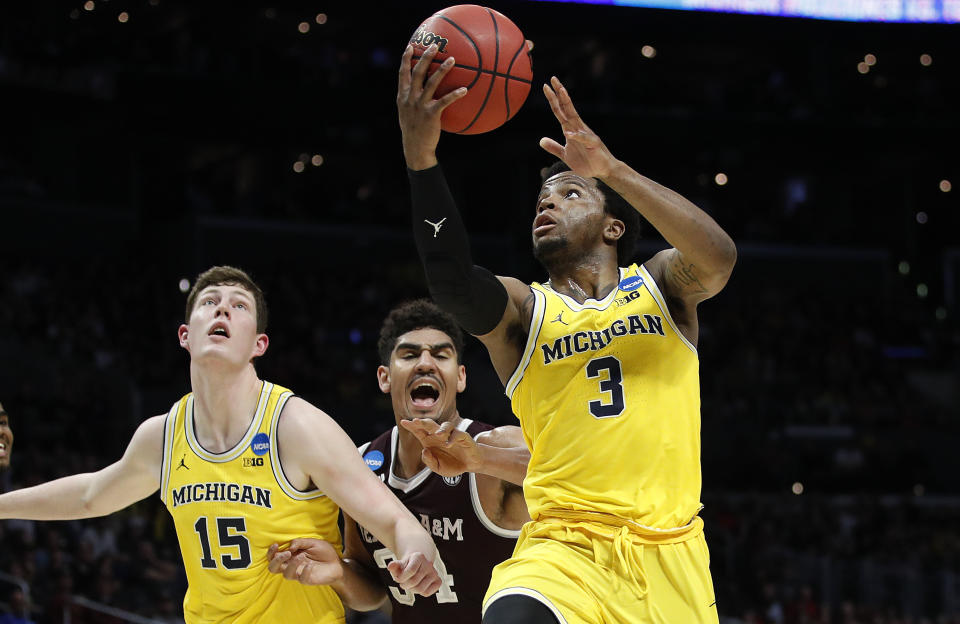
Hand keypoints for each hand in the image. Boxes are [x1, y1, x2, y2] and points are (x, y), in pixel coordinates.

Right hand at [267, 539, 343, 585]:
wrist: (337, 563)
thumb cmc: (324, 552)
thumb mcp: (313, 542)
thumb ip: (300, 542)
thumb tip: (289, 546)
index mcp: (290, 555)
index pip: (273, 556)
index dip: (271, 552)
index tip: (276, 545)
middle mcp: (291, 565)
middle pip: (273, 568)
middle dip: (276, 560)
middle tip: (287, 553)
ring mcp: (298, 573)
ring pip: (286, 574)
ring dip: (292, 564)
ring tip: (302, 556)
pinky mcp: (306, 580)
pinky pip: (301, 578)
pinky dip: (305, 571)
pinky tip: (311, 566)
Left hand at [387, 552, 441, 596]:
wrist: (418, 563)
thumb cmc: (406, 565)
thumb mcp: (400, 564)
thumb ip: (394, 566)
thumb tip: (390, 566)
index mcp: (419, 557)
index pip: (410, 571)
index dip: (401, 578)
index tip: (398, 578)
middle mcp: (429, 564)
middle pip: (414, 582)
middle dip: (405, 585)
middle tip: (403, 583)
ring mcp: (434, 573)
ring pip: (420, 589)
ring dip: (411, 590)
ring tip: (409, 585)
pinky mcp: (438, 581)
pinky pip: (427, 593)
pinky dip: (419, 592)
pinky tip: (417, 586)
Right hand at [397, 43, 467, 169]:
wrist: (415, 148)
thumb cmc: (414, 131)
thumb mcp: (408, 113)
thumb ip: (412, 100)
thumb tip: (422, 91)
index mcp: (403, 96)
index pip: (402, 74)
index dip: (405, 59)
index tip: (410, 46)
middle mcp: (410, 98)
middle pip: (417, 72)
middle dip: (425, 57)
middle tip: (435, 46)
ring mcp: (420, 105)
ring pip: (431, 83)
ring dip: (441, 69)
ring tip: (452, 60)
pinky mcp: (431, 114)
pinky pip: (444, 101)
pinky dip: (454, 95)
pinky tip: (464, 90)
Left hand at [399, 418, 480, 476]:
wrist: (470, 464)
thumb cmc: (452, 464)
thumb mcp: (438, 468)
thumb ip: (429, 462)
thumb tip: (425, 450)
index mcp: (430, 441)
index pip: (419, 431)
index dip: (411, 426)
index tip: (403, 422)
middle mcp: (439, 435)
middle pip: (430, 425)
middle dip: (422, 422)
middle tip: (415, 421)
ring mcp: (451, 434)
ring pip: (445, 425)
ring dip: (440, 429)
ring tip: (437, 434)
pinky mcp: (463, 436)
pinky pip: (457, 434)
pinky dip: (452, 438)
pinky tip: (449, 445)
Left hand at [539, 76, 617, 178]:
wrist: (602, 170)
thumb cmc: (586, 161)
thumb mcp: (565, 154)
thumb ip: (554, 147)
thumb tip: (541, 140)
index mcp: (570, 129)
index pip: (560, 111)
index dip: (553, 99)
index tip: (546, 86)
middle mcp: (578, 128)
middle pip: (567, 108)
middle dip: (559, 93)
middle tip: (553, 79)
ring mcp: (586, 135)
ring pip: (575, 117)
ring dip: (568, 104)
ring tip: (562, 92)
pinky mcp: (593, 144)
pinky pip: (584, 138)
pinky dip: (576, 136)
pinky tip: (568, 133)